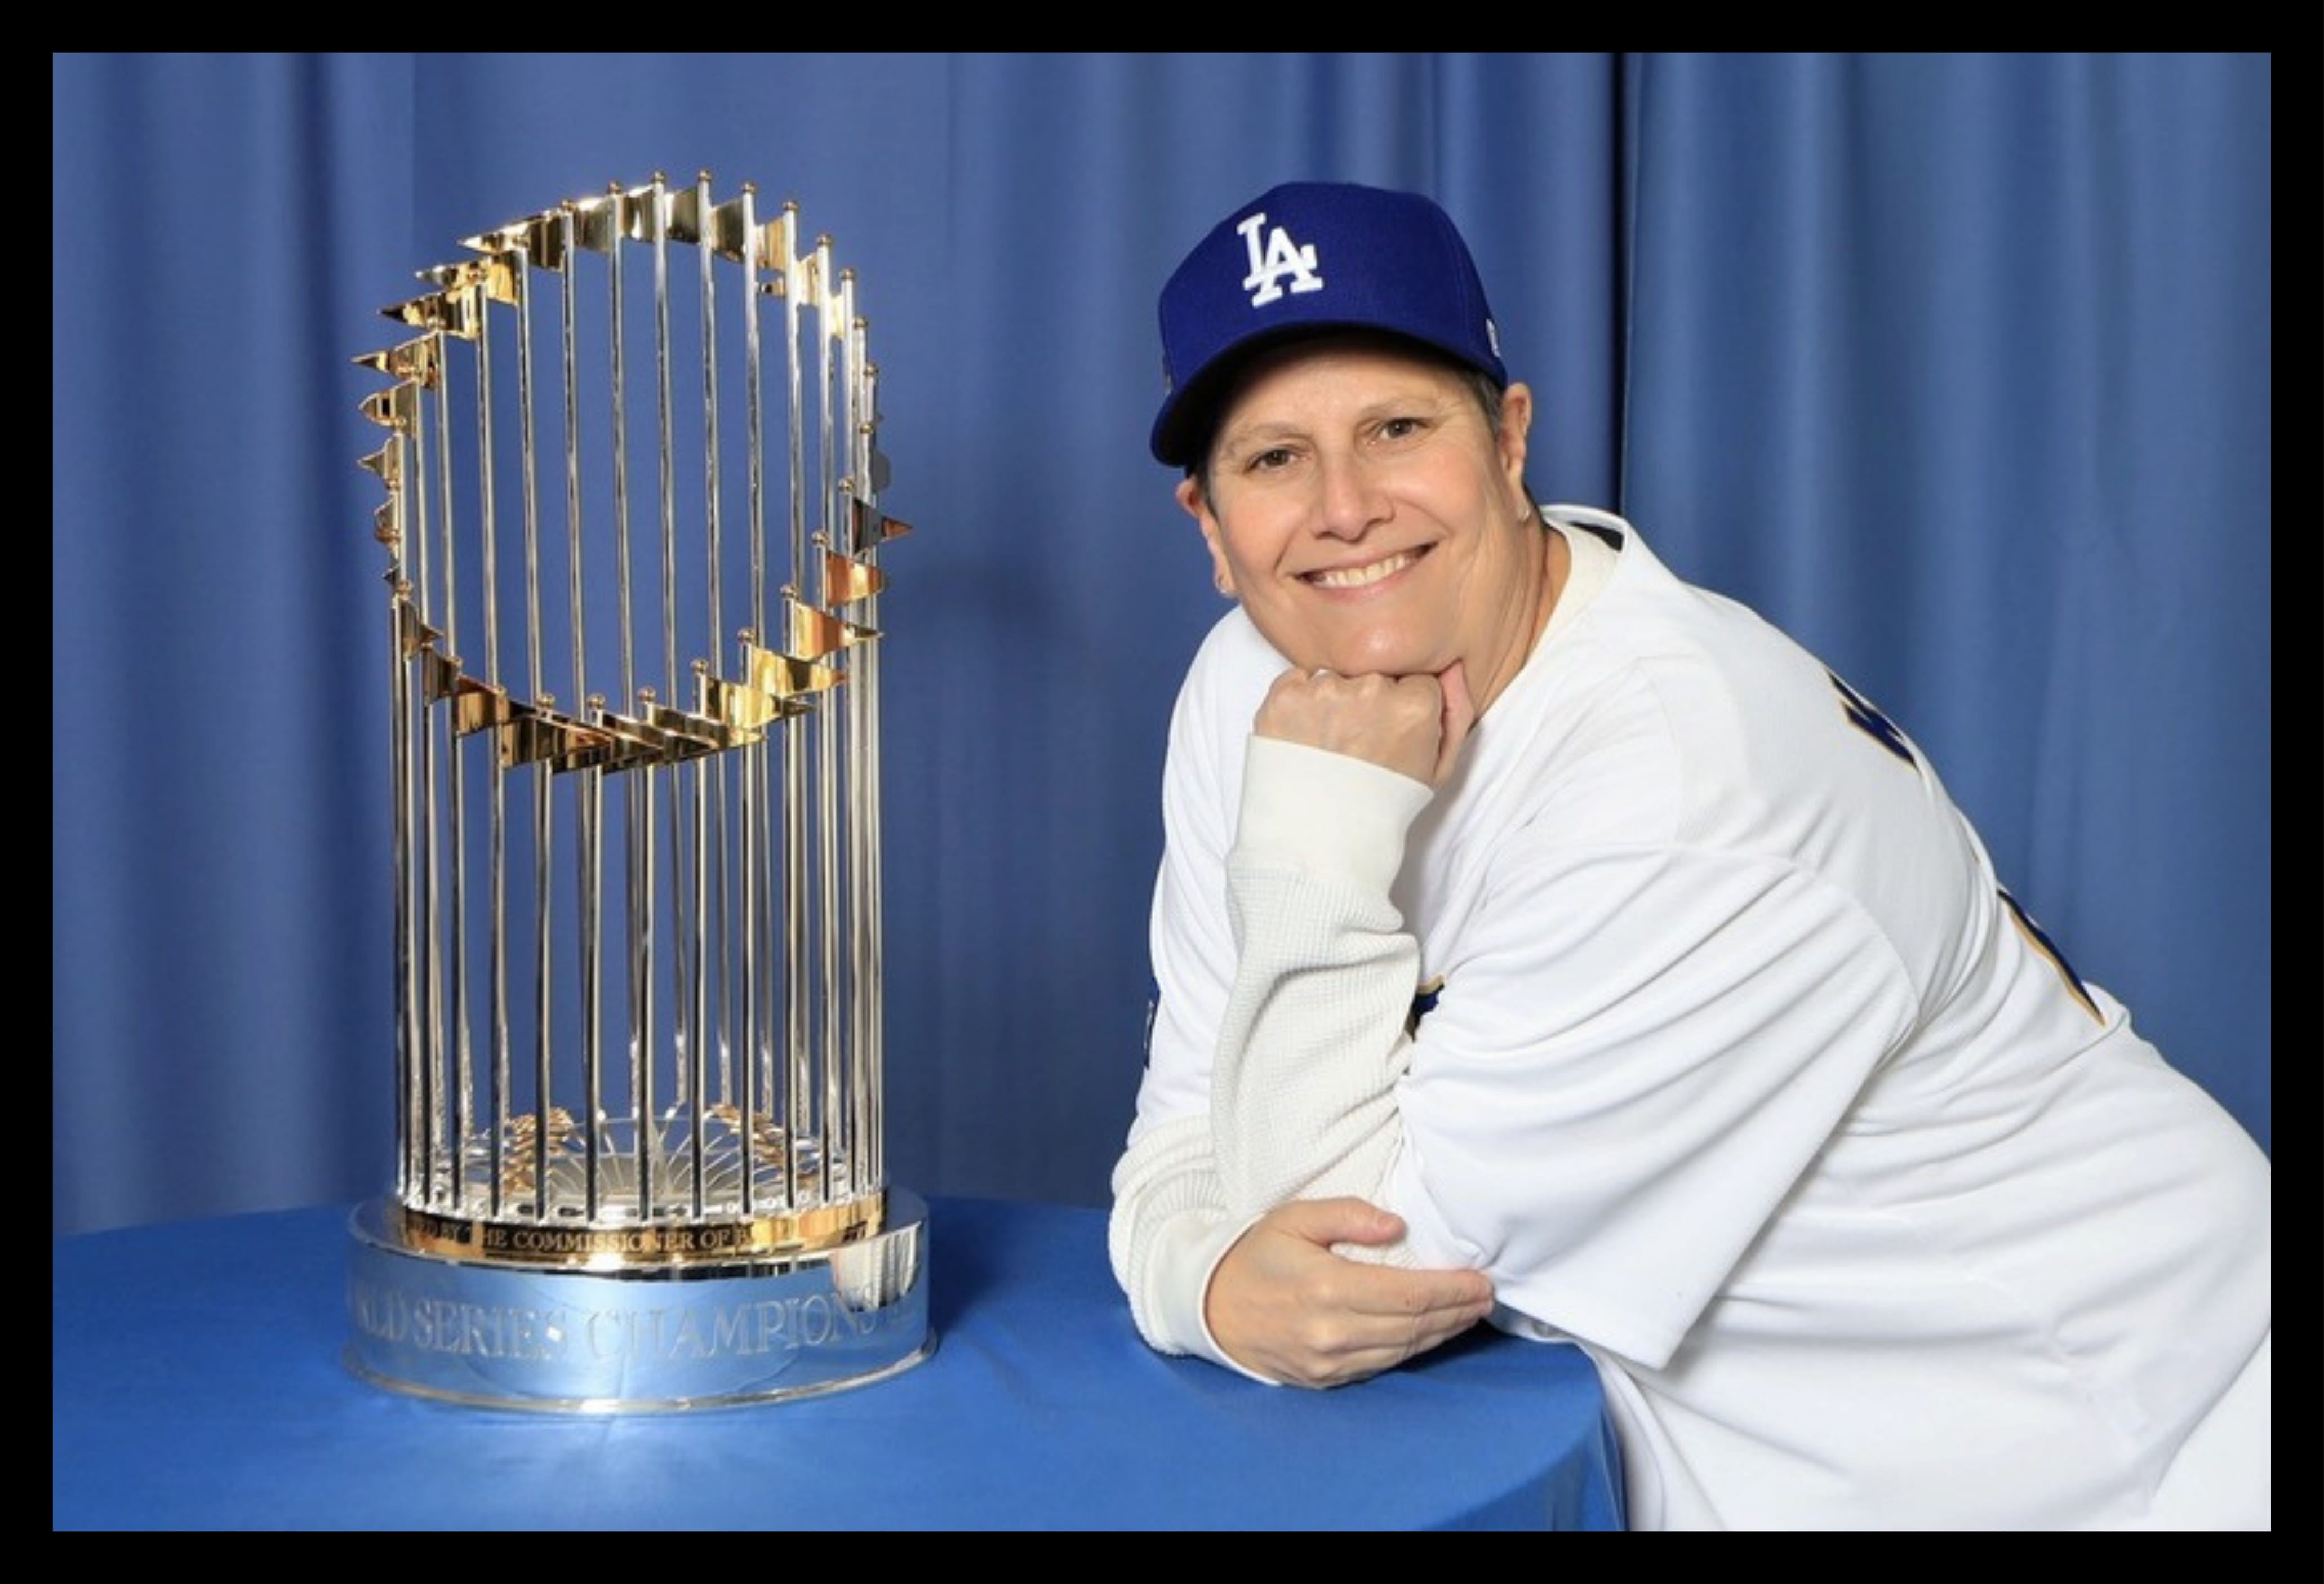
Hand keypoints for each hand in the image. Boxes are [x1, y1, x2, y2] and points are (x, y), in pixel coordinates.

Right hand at [1205, 1198, 1495, 1387]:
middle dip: (1456, 1311)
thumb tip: (1398, 1226)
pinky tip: (1430, 1334)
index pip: (1409, 1294)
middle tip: (1485, 1296)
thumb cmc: (1256, 1255)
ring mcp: (1328, 1361)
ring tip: (1468, 1314)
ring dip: (1442, 1333)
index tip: (1480, 1280)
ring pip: (1402, 1350)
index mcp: (1327, 1287)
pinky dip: (1412, 1349)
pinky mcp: (1324, 1379)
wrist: (1210, 1307)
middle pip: (1413, 1326)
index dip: (1451, 1289)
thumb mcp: (1294, 1217)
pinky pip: (1381, 1365)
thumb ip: (1348, 1215)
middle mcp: (1331, 1331)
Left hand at [1253, 662, 1477, 787]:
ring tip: (1327, 748)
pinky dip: (1298, 704)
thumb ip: (1455, 714)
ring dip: (1332, 703)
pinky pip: (1296, 681)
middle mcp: (1370, 690)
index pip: (1414, 681)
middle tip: (1356, 746)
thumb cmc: (1380, 807)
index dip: (1401, 709)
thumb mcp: (1435, 770)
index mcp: (1413, 704)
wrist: (1316, 842)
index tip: (1388, 735)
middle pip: (1374, 676)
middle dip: (1368, 703)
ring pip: (1335, 678)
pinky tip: (1303, 739)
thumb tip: (1452, 670)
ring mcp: (1323, 691)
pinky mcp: (1284, 697)